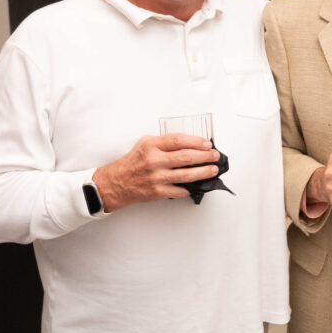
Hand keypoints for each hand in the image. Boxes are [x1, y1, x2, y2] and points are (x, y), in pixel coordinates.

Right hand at [93, 134, 220, 211]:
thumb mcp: (145, 144)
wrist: (116, 182)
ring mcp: (156, 178)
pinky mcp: (157, 192)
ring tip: (213, 169)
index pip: (178, 140)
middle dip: (205, 156)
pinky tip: (197, 186)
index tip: (207, 143)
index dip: (196, 141)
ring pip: (186, 175)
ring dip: (203, 172)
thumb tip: (190, 143)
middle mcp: (154, 161)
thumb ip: (165, 142)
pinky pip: (179, 190)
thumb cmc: (133, 162)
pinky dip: (190, 188)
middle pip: (186, 157)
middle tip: (215, 156)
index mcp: (151, 146)